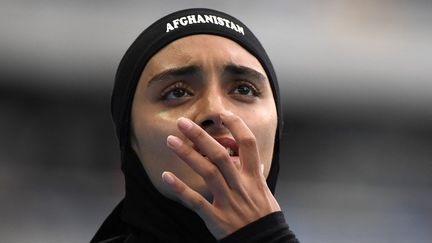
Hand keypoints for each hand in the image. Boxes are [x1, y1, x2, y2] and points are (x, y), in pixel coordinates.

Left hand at [162, 112, 280, 239]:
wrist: (264, 242)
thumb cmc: (263, 217)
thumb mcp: (265, 192)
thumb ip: (256, 174)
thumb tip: (254, 160)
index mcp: (254, 177)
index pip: (248, 144)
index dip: (237, 126)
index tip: (223, 113)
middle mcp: (241, 185)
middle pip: (220, 155)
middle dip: (201, 136)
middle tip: (183, 122)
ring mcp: (228, 201)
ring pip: (207, 172)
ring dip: (188, 155)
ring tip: (171, 140)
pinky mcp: (216, 218)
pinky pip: (196, 201)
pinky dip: (180, 189)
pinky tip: (166, 176)